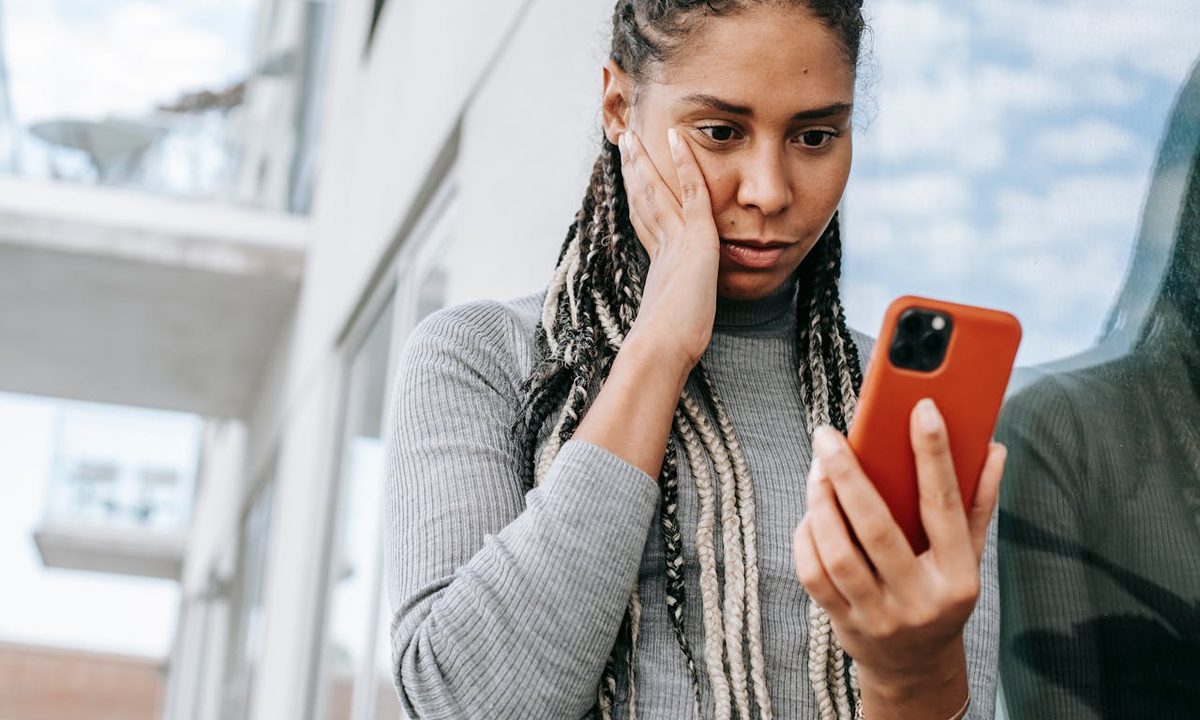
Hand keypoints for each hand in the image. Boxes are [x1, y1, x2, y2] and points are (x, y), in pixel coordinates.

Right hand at [617, 128, 719, 371]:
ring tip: (634, 135)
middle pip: (643, 199)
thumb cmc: (669, 348)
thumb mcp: (676, 326)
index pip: (646, 222)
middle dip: (634, 171)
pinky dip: (685, 163)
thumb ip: (675, 318)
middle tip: (624, 143)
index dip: (637, 197)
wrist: (663, 347)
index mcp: (657, 265)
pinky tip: (678, 138)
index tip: (631, 180)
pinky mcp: (693, 236)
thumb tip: (670, 336)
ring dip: (645, 160)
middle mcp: (660, 247)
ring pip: (657, 190)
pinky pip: (691, 190)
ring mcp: (675, 239)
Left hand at [792, 399, 1005, 713]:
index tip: (921, 408)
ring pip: (838, 553)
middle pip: (877, 529)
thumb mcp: (970, 555)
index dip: (934, 455)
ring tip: (817, 469)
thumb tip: (993, 448)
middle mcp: (920, 599)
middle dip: (848, 475)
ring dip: (820, 504)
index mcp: (958, 575)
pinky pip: (813, 575)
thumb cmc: (941, 595)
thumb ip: (978, 502)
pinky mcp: (845, 624)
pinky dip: (806, 537)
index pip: (945, 506)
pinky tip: (810, 512)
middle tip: (827, 435)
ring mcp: (879, 616)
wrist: (916, 667)